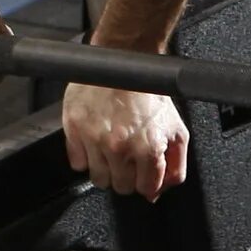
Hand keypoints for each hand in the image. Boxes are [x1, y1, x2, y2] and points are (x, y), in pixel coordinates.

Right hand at [62, 80, 188, 199]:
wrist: (123, 61)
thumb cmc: (149, 92)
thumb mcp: (176, 129)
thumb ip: (175, 165)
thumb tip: (161, 189)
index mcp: (148, 148)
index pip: (145, 189)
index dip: (146, 181)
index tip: (144, 171)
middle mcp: (120, 147)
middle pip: (120, 187)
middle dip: (126, 175)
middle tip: (129, 156)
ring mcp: (94, 139)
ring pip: (98, 179)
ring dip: (106, 169)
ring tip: (113, 148)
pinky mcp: (74, 129)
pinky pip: (77, 162)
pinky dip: (86, 156)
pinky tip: (96, 141)